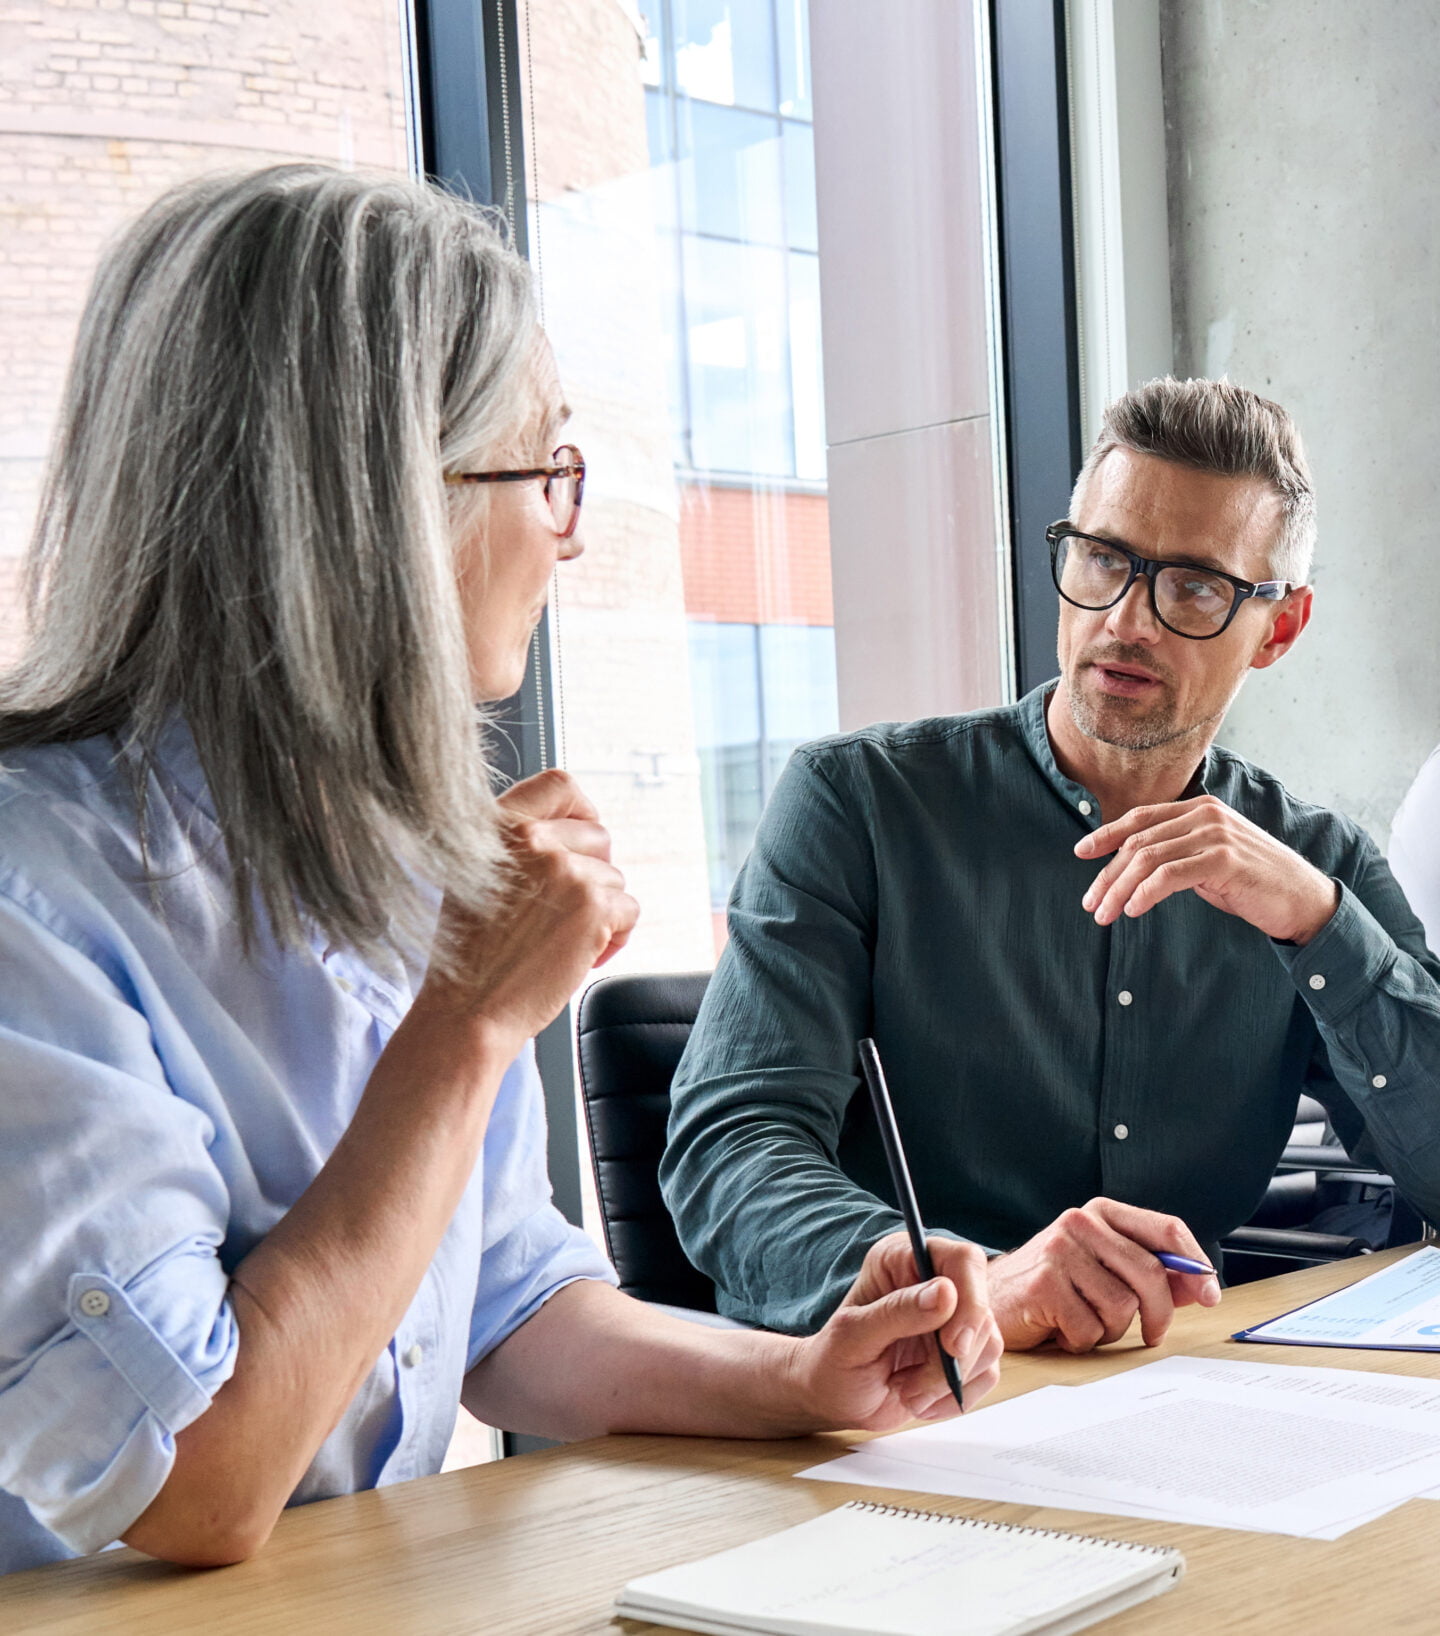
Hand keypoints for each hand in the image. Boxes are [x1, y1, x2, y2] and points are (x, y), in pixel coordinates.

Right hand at [417, 769, 638, 1044]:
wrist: (466, 1011)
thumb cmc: (472, 955)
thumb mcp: (476, 877)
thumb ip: (519, 846)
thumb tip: (579, 830)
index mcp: (497, 825)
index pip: (561, 784)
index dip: (582, 810)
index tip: (581, 841)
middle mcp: (530, 838)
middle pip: (599, 837)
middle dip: (593, 875)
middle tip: (565, 914)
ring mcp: (563, 868)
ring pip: (614, 878)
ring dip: (600, 913)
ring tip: (560, 942)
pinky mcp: (592, 905)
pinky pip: (628, 911)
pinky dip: (613, 938)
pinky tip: (577, 957)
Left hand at [785, 1234, 1001, 1431]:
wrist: (835, 1398)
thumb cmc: (833, 1360)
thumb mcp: (853, 1336)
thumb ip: (897, 1312)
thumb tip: (947, 1293)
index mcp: (902, 1259)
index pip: (962, 1261)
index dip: (969, 1300)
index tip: (952, 1346)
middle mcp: (934, 1282)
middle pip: (982, 1308)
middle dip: (954, 1358)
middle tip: (915, 1387)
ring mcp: (954, 1319)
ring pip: (988, 1344)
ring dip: (948, 1382)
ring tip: (906, 1391)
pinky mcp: (965, 1353)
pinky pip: (987, 1373)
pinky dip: (955, 1396)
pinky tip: (920, 1399)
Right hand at [987, 1198, 1220, 1352]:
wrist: (990, 1297)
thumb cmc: (1052, 1286)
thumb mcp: (1103, 1270)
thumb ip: (1150, 1273)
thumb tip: (1200, 1285)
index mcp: (1100, 1213)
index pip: (1165, 1228)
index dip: (1195, 1264)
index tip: (1209, 1294)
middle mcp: (1080, 1223)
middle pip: (1151, 1274)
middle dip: (1160, 1314)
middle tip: (1153, 1333)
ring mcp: (1060, 1251)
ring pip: (1123, 1307)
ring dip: (1111, 1330)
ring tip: (1085, 1322)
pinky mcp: (1044, 1284)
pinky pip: (1091, 1329)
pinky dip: (1083, 1340)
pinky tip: (1062, 1329)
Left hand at [1075, 794, 1339, 943]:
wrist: (1303, 899)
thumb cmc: (1251, 883)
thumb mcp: (1207, 861)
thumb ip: (1175, 854)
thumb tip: (1129, 868)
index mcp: (1199, 808)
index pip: (1141, 817)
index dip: (1107, 834)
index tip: (1080, 853)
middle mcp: (1205, 814)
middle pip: (1138, 841)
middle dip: (1108, 875)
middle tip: (1090, 904)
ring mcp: (1215, 834)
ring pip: (1148, 859)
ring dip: (1119, 890)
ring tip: (1105, 915)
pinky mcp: (1224, 860)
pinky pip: (1170, 875)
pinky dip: (1145, 894)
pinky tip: (1133, 910)